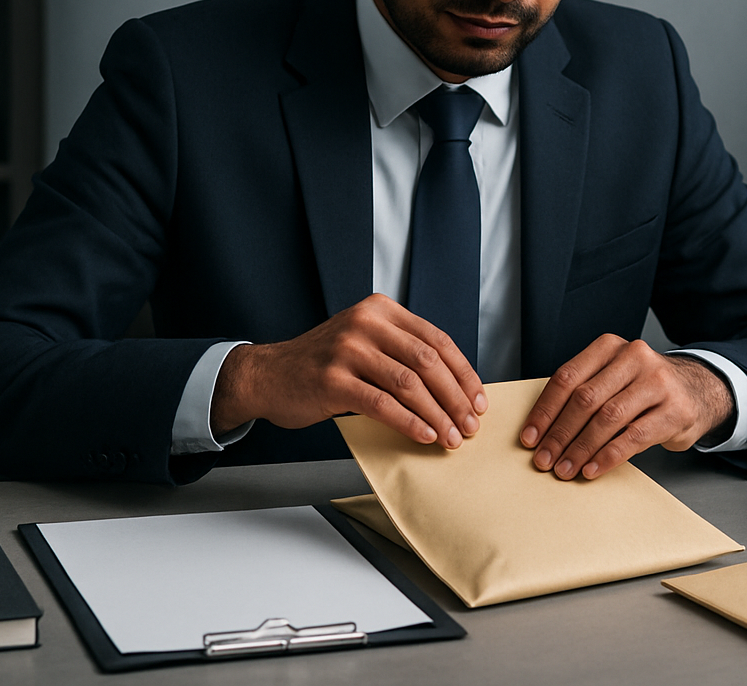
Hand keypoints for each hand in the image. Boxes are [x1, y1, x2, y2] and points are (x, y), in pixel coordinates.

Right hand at [210, 294, 485, 446]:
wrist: (268, 375)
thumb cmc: (322, 364)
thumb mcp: (364, 341)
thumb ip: (402, 351)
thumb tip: (454, 389)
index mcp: (380, 310)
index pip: (437, 341)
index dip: (464, 374)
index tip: (479, 401)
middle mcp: (365, 323)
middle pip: (428, 362)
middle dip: (456, 398)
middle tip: (470, 425)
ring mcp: (347, 350)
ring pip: (409, 384)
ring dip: (438, 415)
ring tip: (451, 437)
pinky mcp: (333, 380)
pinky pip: (382, 404)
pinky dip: (410, 422)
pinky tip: (424, 435)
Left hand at [519, 335, 733, 479]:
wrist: (698, 391)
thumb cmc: (643, 388)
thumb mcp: (613, 376)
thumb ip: (584, 391)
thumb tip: (542, 430)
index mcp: (610, 347)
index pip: (567, 377)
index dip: (545, 411)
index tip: (530, 438)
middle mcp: (634, 358)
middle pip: (585, 399)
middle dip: (560, 434)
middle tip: (544, 460)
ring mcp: (657, 382)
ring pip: (608, 418)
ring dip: (581, 448)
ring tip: (565, 468)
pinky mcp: (674, 410)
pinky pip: (633, 437)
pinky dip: (608, 456)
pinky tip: (592, 469)